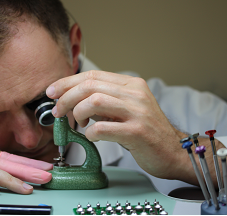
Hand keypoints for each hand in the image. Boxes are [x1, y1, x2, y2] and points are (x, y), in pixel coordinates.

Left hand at [46, 70, 186, 178]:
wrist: (174, 150)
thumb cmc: (144, 131)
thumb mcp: (124, 109)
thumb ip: (102, 101)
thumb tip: (71, 100)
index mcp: (131, 84)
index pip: (93, 75)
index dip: (68, 82)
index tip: (52, 92)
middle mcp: (135, 94)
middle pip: (90, 86)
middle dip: (66, 97)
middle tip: (58, 111)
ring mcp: (138, 112)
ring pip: (95, 101)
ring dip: (77, 112)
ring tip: (78, 123)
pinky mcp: (138, 132)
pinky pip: (103, 128)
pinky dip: (91, 132)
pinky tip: (92, 136)